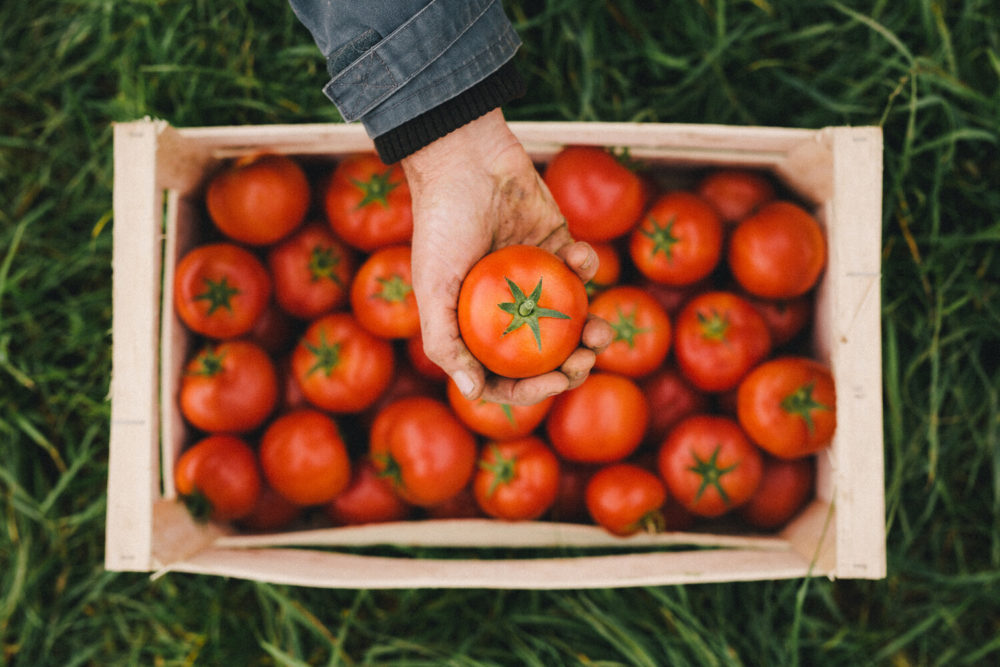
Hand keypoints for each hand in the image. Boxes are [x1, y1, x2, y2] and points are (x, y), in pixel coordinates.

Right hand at [401, 109, 612, 404]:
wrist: (464, 158)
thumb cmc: (441, 222)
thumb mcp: (432, 287)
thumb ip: (445, 342)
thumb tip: (471, 393)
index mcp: (472, 323)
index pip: (502, 374)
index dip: (530, 390)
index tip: (555, 384)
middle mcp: (505, 307)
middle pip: (544, 355)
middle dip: (571, 367)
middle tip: (584, 364)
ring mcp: (534, 278)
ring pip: (572, 319)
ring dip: (592, 331)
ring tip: (601, 332)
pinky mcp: (557, 246)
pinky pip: (581, 269)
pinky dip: (586, 268)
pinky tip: (577, 256)